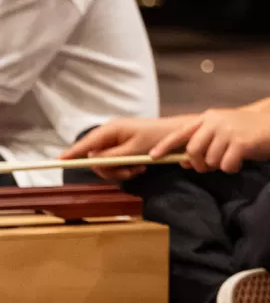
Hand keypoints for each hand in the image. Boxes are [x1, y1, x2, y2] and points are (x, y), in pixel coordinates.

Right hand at [61, 115, 200, 180]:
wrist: (179, 135)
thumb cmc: (159, 139)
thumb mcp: (134, 150)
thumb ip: (111, 157)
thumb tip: (92, 160)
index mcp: (112, 129)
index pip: (86, 143)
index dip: (72, 153)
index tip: (57, 161)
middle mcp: (110, 133)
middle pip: (94, 158)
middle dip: (110, 169)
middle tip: (129, 172)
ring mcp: (116, 140)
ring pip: (105, 163)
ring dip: (120, 170)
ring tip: (139, 169)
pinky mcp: (123, 147)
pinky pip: (116, 162)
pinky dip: (126, 168)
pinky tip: (140, 167)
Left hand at [152, 108, 269, 174]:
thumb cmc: (250, 133)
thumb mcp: (224, 131)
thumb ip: (204, 141)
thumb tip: (184, 161)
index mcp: (210, 117)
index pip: (182, 132)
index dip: (166, 145)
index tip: (153, 156)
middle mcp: (217, 122)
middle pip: (193, 150)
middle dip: (198, 163)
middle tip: (207, 168)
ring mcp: (229, 131)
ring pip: (209, 160)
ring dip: (218, 166)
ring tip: (230, 160)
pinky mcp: (241, 143)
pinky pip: (226, 165)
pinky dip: (231, 168)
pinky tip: (239, 163)